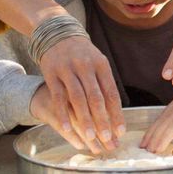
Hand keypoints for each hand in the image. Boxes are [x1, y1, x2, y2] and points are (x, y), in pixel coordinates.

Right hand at [36, 34, 123, 151]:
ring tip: (90, 137)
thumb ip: (105, 84)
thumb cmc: (83, 55)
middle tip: (107, 139)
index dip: (116, 113)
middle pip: (96, 98)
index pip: (111, 93)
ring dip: (84, 120)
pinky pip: (58, 97)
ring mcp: (68, 70)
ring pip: (78, 99)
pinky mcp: (52, 74)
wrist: (58, 34)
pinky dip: (63, 114)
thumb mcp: (98, 63)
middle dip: (103, 120)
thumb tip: (116, 111)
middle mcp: (86, 67)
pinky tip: (67, 128)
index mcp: (102, 65)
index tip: (121, 131)